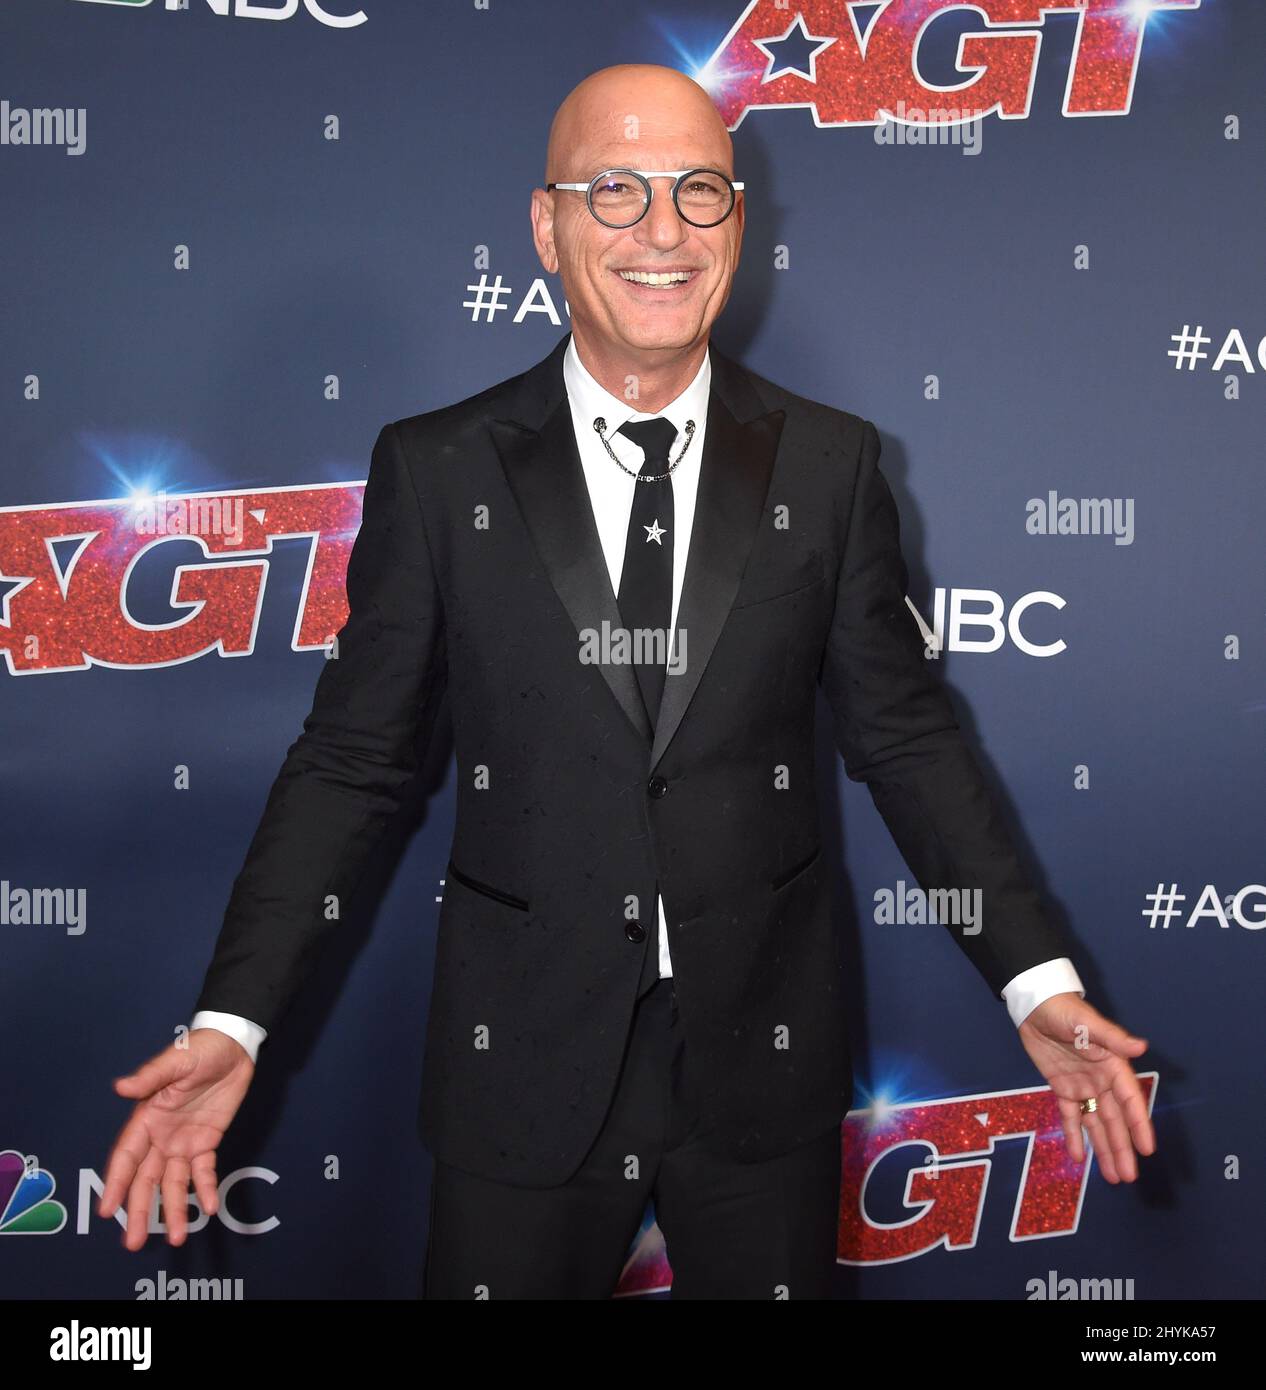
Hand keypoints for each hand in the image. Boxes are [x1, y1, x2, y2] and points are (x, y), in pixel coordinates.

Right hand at [99, 1030, 254, 1249]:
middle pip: (145, 1179)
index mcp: (146, 1118)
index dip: (116, 1183)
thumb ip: (151, 1076)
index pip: (126, 1157)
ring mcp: (183, 1142)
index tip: (108, 1210)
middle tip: (133, 1242)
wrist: (233, 1045)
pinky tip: (210, 1208)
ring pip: (173, 1183)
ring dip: (173, 1209)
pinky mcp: (206, 1142)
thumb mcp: (176, 1059)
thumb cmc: (199, 1049)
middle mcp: (160, 1136)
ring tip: (175, 1237)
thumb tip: (121, 1086)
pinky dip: (206, 1188)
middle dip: (139, 1210)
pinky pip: (204, 1171)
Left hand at [1018, 993, 1154, 1182]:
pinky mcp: (1062, 1088)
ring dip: (1104, 1148)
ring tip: (1114, 1177)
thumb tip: (1141, 1046)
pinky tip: (1078, 1157)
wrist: (1036, 1005)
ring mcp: (1082, 1086)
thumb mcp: (1087, 1023)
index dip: (1139, 1124)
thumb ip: (1113, 1037)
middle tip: (1128, 1177)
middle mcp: (1101, 1080)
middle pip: (1114, 1119)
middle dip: (1121, 1147)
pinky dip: (1074, 1136)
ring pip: (1096, 1123)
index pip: (1129, 1100)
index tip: (1147, 1149)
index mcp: (1113, 1065)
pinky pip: (1070, 1116)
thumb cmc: (1066, 1010)